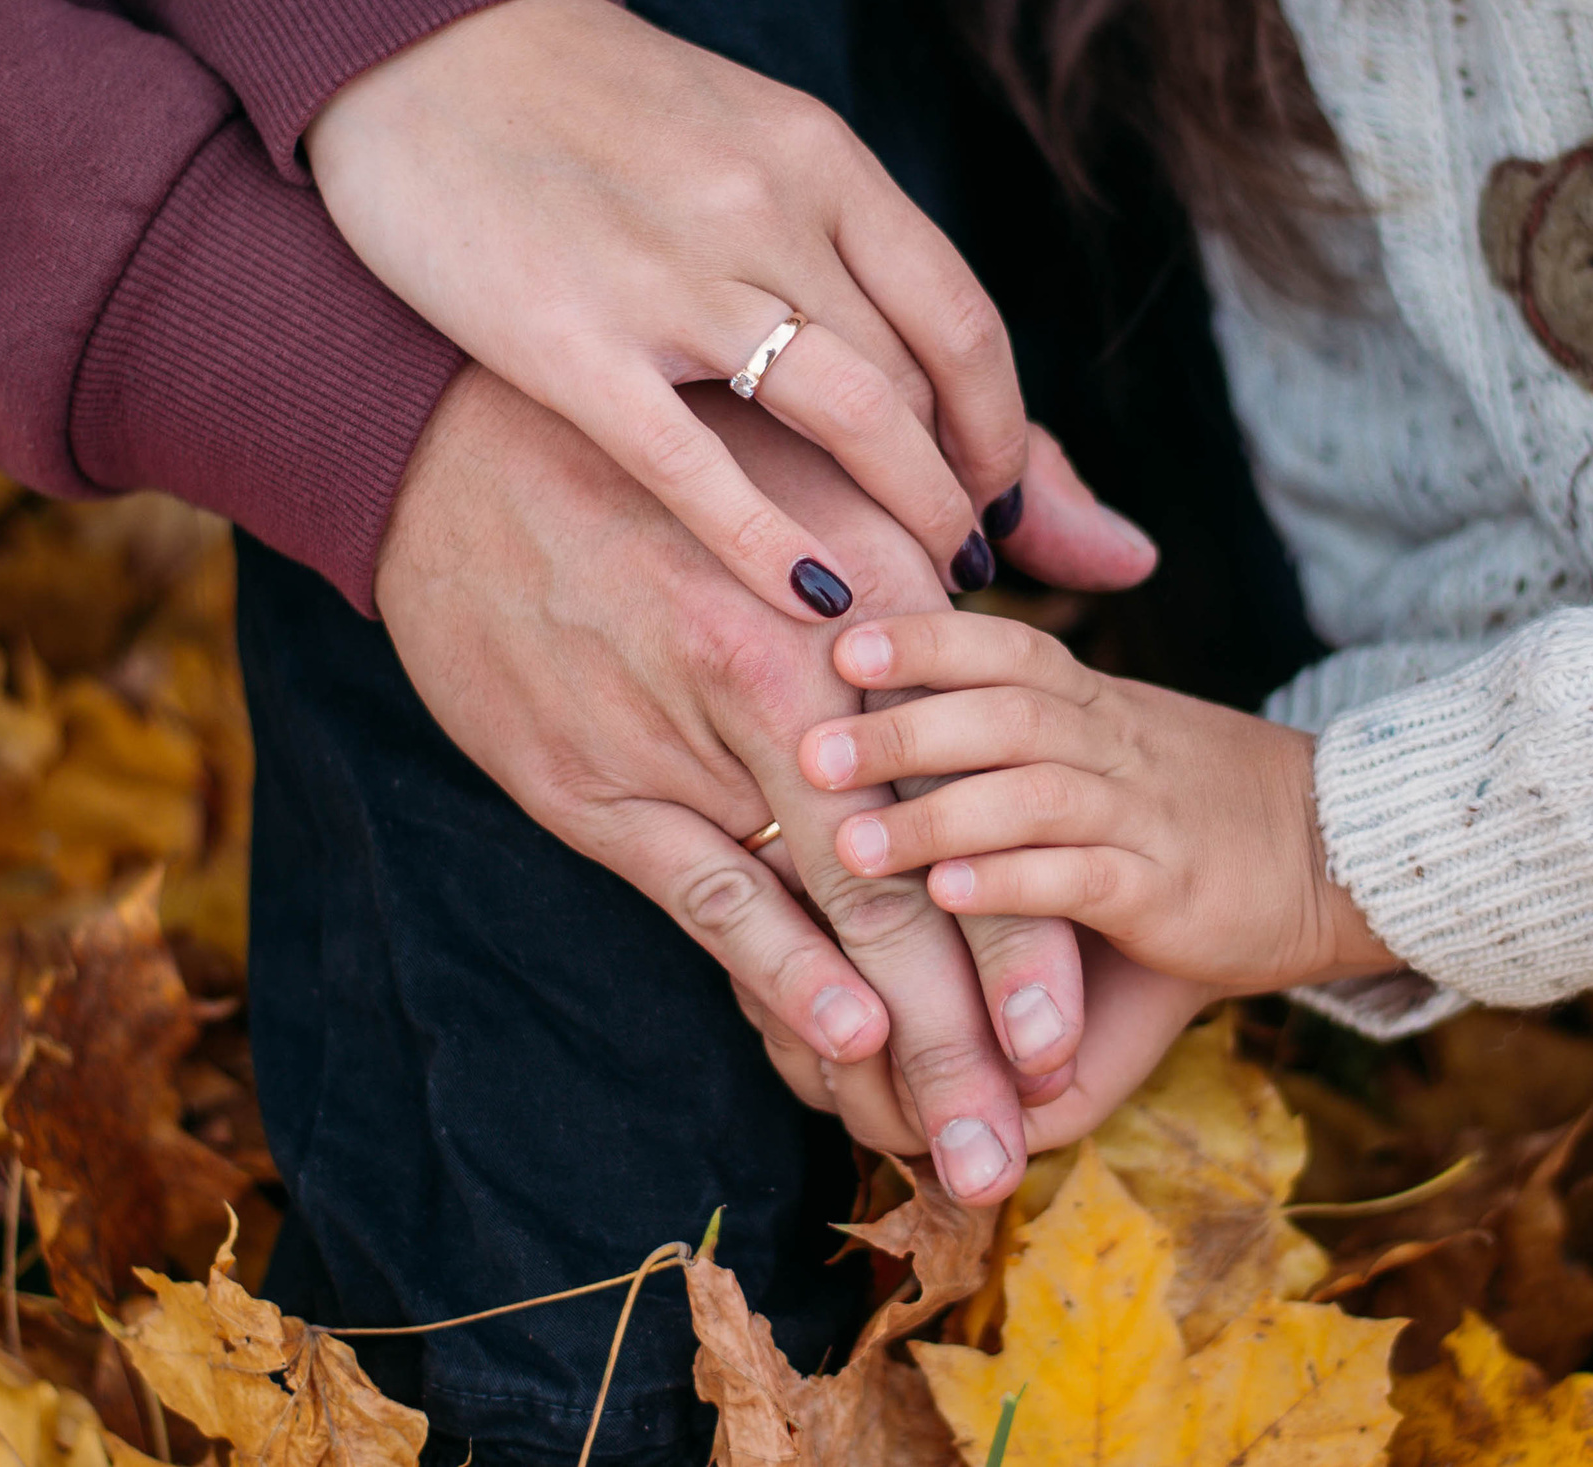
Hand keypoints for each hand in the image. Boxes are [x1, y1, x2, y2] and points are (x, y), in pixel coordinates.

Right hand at [315, 0, 1078, 620]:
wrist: (412, 52)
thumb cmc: (589, 113)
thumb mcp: (742, 138)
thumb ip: (843, 241)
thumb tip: (915, 317)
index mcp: (818, 157)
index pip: (960, 320)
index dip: (1000, 428)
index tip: (992, 495)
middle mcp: (769, 208)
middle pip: (917, 380)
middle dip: (959, 489)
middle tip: (962, 563)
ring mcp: (674, 275)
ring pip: (851, 416)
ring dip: (910, 514)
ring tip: (922, 590)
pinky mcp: (575, 342)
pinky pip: (703, 466)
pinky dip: (774, 543)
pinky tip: (813, 597)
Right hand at [376, 367, 1154, 1200]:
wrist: (459, 442)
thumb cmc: (679, 450)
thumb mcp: (841, 453)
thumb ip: (1007, 505)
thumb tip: (1133, 563)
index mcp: (881, 585)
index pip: (992, 785)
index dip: (1045, 922)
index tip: (1078, 1037)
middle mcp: (809, 665)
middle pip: (927, 874)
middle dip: (983, 1029)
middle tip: (1023, 1144)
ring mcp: (701, 725)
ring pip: (834, 905)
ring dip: (903, 1046)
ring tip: (954, 1151)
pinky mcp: (599, 776)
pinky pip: (711, 890)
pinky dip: (782, 971)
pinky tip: (841, 1046)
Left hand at [796, 610, 1401, 994]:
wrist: (1344, 854)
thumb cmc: (1203, 810)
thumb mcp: (1116, 754)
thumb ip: (1025, 743)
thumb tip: (905, 728)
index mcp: (1097, 705)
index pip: (1009, 646)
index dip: (928, 636)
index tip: (844, 638)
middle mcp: (1116, 745)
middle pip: (1005, 711)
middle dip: (904, 727)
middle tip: (812, 748)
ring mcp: (1143, 815)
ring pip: (1034, 793)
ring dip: (937, 815)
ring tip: (852, 844)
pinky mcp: (1168, 891)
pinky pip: (1081, 876)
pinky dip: (1011, 882)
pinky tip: (948, 894)